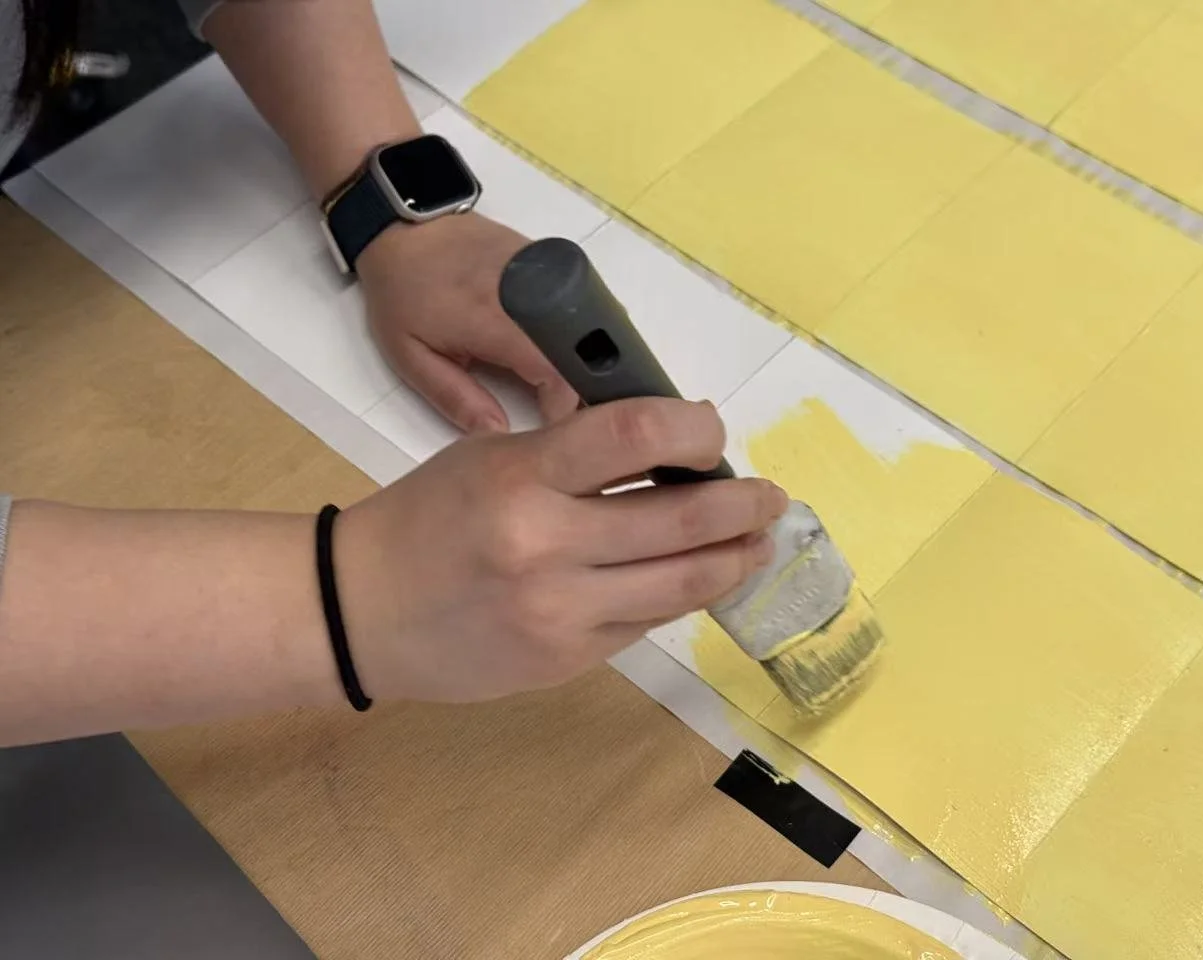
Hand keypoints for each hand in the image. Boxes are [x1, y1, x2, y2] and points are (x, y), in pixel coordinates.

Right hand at [335, 398, 787, 702]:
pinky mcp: (567, 660)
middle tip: (770, 498)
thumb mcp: (491, 458)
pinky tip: (694, 579)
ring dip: (734, 560)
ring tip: (756, 545)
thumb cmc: (428, 518)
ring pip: (683, 585)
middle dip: (746, 506)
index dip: (697, 430)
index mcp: (523, 476)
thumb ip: (575, 453)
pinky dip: (679, 596)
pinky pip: (647, 624)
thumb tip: (671, 451)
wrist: (360, 612)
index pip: (636, 434)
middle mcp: (546, 545)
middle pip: (683, 520)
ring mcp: (560, 612)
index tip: (712, 433)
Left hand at [357, 212, 579, 432]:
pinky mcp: (549, 256)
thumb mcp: (410, 356)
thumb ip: (454, 397)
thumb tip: (497, 432)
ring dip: (588, 355)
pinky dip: (580, 326)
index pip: (555, 372)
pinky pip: (581, 298)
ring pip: (590, 322)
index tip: (556, 429)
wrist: (402, 228)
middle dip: (584, 385)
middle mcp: (529, 292)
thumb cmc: (402, 294)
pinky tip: (565, 343)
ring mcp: (544, 268)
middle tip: (565, 407)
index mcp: (494, 322)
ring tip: (570, 378)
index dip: (564, 407)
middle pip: (584, 349)